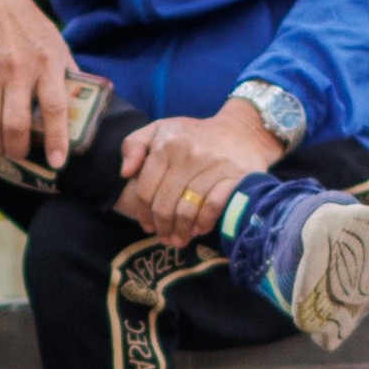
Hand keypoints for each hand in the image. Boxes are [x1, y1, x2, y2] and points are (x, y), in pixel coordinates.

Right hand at [0, 0, 82, 166]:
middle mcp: (19, 70)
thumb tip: (82, 105)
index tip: (57, 162)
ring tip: (2, 149)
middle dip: (19, 150)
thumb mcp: (57, 44)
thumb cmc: (29, 25)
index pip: (54, 108)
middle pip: (17, 124)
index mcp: (47, 63)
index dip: (56, 139)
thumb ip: (67, 74)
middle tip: (22, 154)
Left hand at [114, 98, 282, 245]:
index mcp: (167, 143)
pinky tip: (199, 229)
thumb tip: (125, 173)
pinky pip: (212, 208)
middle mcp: (188, 153)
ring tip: (179, 239)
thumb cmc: (195, 135)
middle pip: (165, 204)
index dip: (143, 212)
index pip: (146, 189)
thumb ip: (135, 145)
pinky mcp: (235, 177)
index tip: (146, 226)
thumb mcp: (160, 129)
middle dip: (162, 227)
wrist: (243, 131)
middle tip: (164, 238)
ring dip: (181, 230)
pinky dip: (203, 223)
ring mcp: (213, 165)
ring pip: (187, 209)